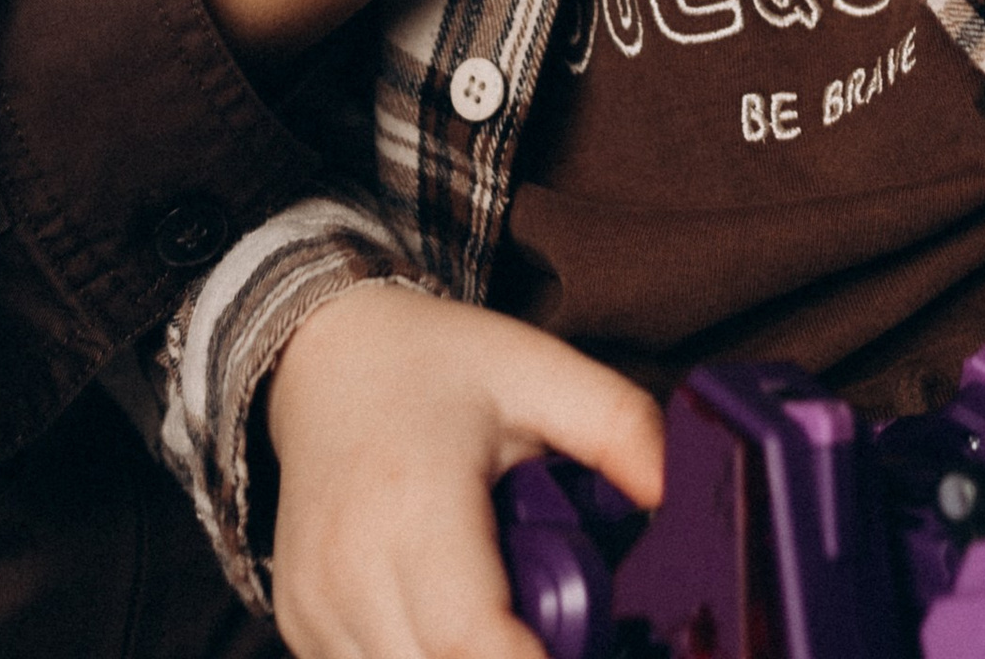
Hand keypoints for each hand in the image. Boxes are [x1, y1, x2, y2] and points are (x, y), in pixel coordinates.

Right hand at [266, 279, 663, 658]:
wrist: (326, 354)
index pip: (467, 637)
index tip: (584, 655)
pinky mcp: (301, 627)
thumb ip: (623, 429)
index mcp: (413, 500)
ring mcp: (314, 606)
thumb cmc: (439, 366)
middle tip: (562, 628)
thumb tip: (684, 498)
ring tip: (509, 615)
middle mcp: (350, 565)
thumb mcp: (540, 370)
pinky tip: (456, 624)